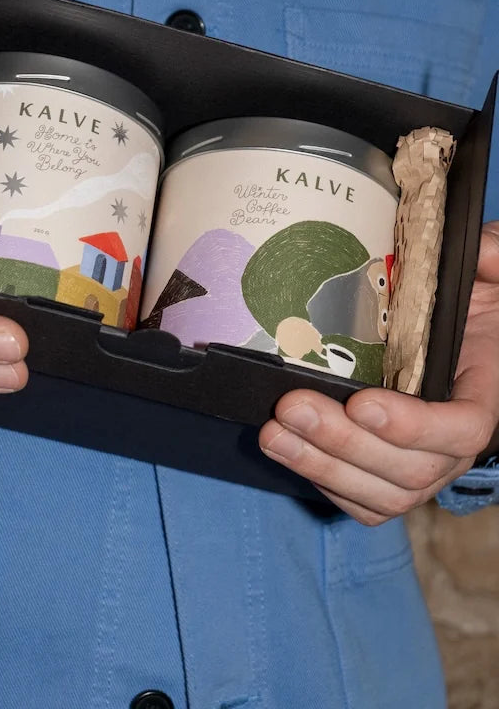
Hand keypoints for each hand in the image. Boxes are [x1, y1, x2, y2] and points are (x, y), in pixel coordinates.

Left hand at [259, 223, 498, 523]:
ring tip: (273, 433)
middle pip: (408, 470)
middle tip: (292, 406)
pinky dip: (319, 480)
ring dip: (319, 464)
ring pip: (378, 493)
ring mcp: (420, 470)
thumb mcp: (489, 278)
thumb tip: (484, 251)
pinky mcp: (386, 480)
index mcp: (481, 399)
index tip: (363, 403)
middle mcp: (453, 448)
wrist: (456, 341)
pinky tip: (284, 450)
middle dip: (343, 442)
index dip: (413, 426)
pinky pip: (358, 500)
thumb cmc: (469, 311)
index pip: (460, 430)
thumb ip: (492, 260)